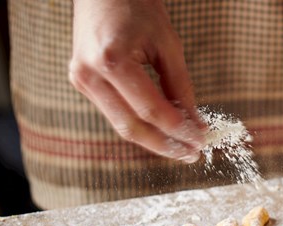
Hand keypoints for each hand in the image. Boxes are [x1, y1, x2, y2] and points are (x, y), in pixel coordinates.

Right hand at [69, 0, 204, 162]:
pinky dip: (140, 124)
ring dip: (154, 139)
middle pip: (131, 127)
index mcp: (111, 61)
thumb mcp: (167, 44)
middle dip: (165, 145)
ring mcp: (81, 81)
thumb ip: (181, 86)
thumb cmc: (137, 7)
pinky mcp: (82, 83)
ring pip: (121, 125)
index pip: (151, 111)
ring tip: (182, 147)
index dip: (179, 130)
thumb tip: (195, 123)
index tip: (201, 139)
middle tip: (192, 153)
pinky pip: (115, 113)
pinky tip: (163, 130)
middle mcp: (89, 75)